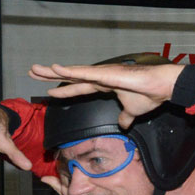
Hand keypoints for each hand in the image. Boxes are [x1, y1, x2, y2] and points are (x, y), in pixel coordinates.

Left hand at [29, 62, 183, 128]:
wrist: (161, 87)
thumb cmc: (150, 96)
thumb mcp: (133, 111)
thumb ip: (125, 117)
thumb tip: (124, 125)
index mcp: (105, 85)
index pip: (79, 87)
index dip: (64, 89)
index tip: (49, 91)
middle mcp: (100, 77)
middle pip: (70, 77)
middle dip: (51, 76)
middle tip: (33, 72)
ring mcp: (101, 74)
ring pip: (72, 73)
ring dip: (52, 71)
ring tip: (35, 69)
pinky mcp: (105, 73)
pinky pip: (83, 73)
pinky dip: (68, 71)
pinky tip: (55, 68)